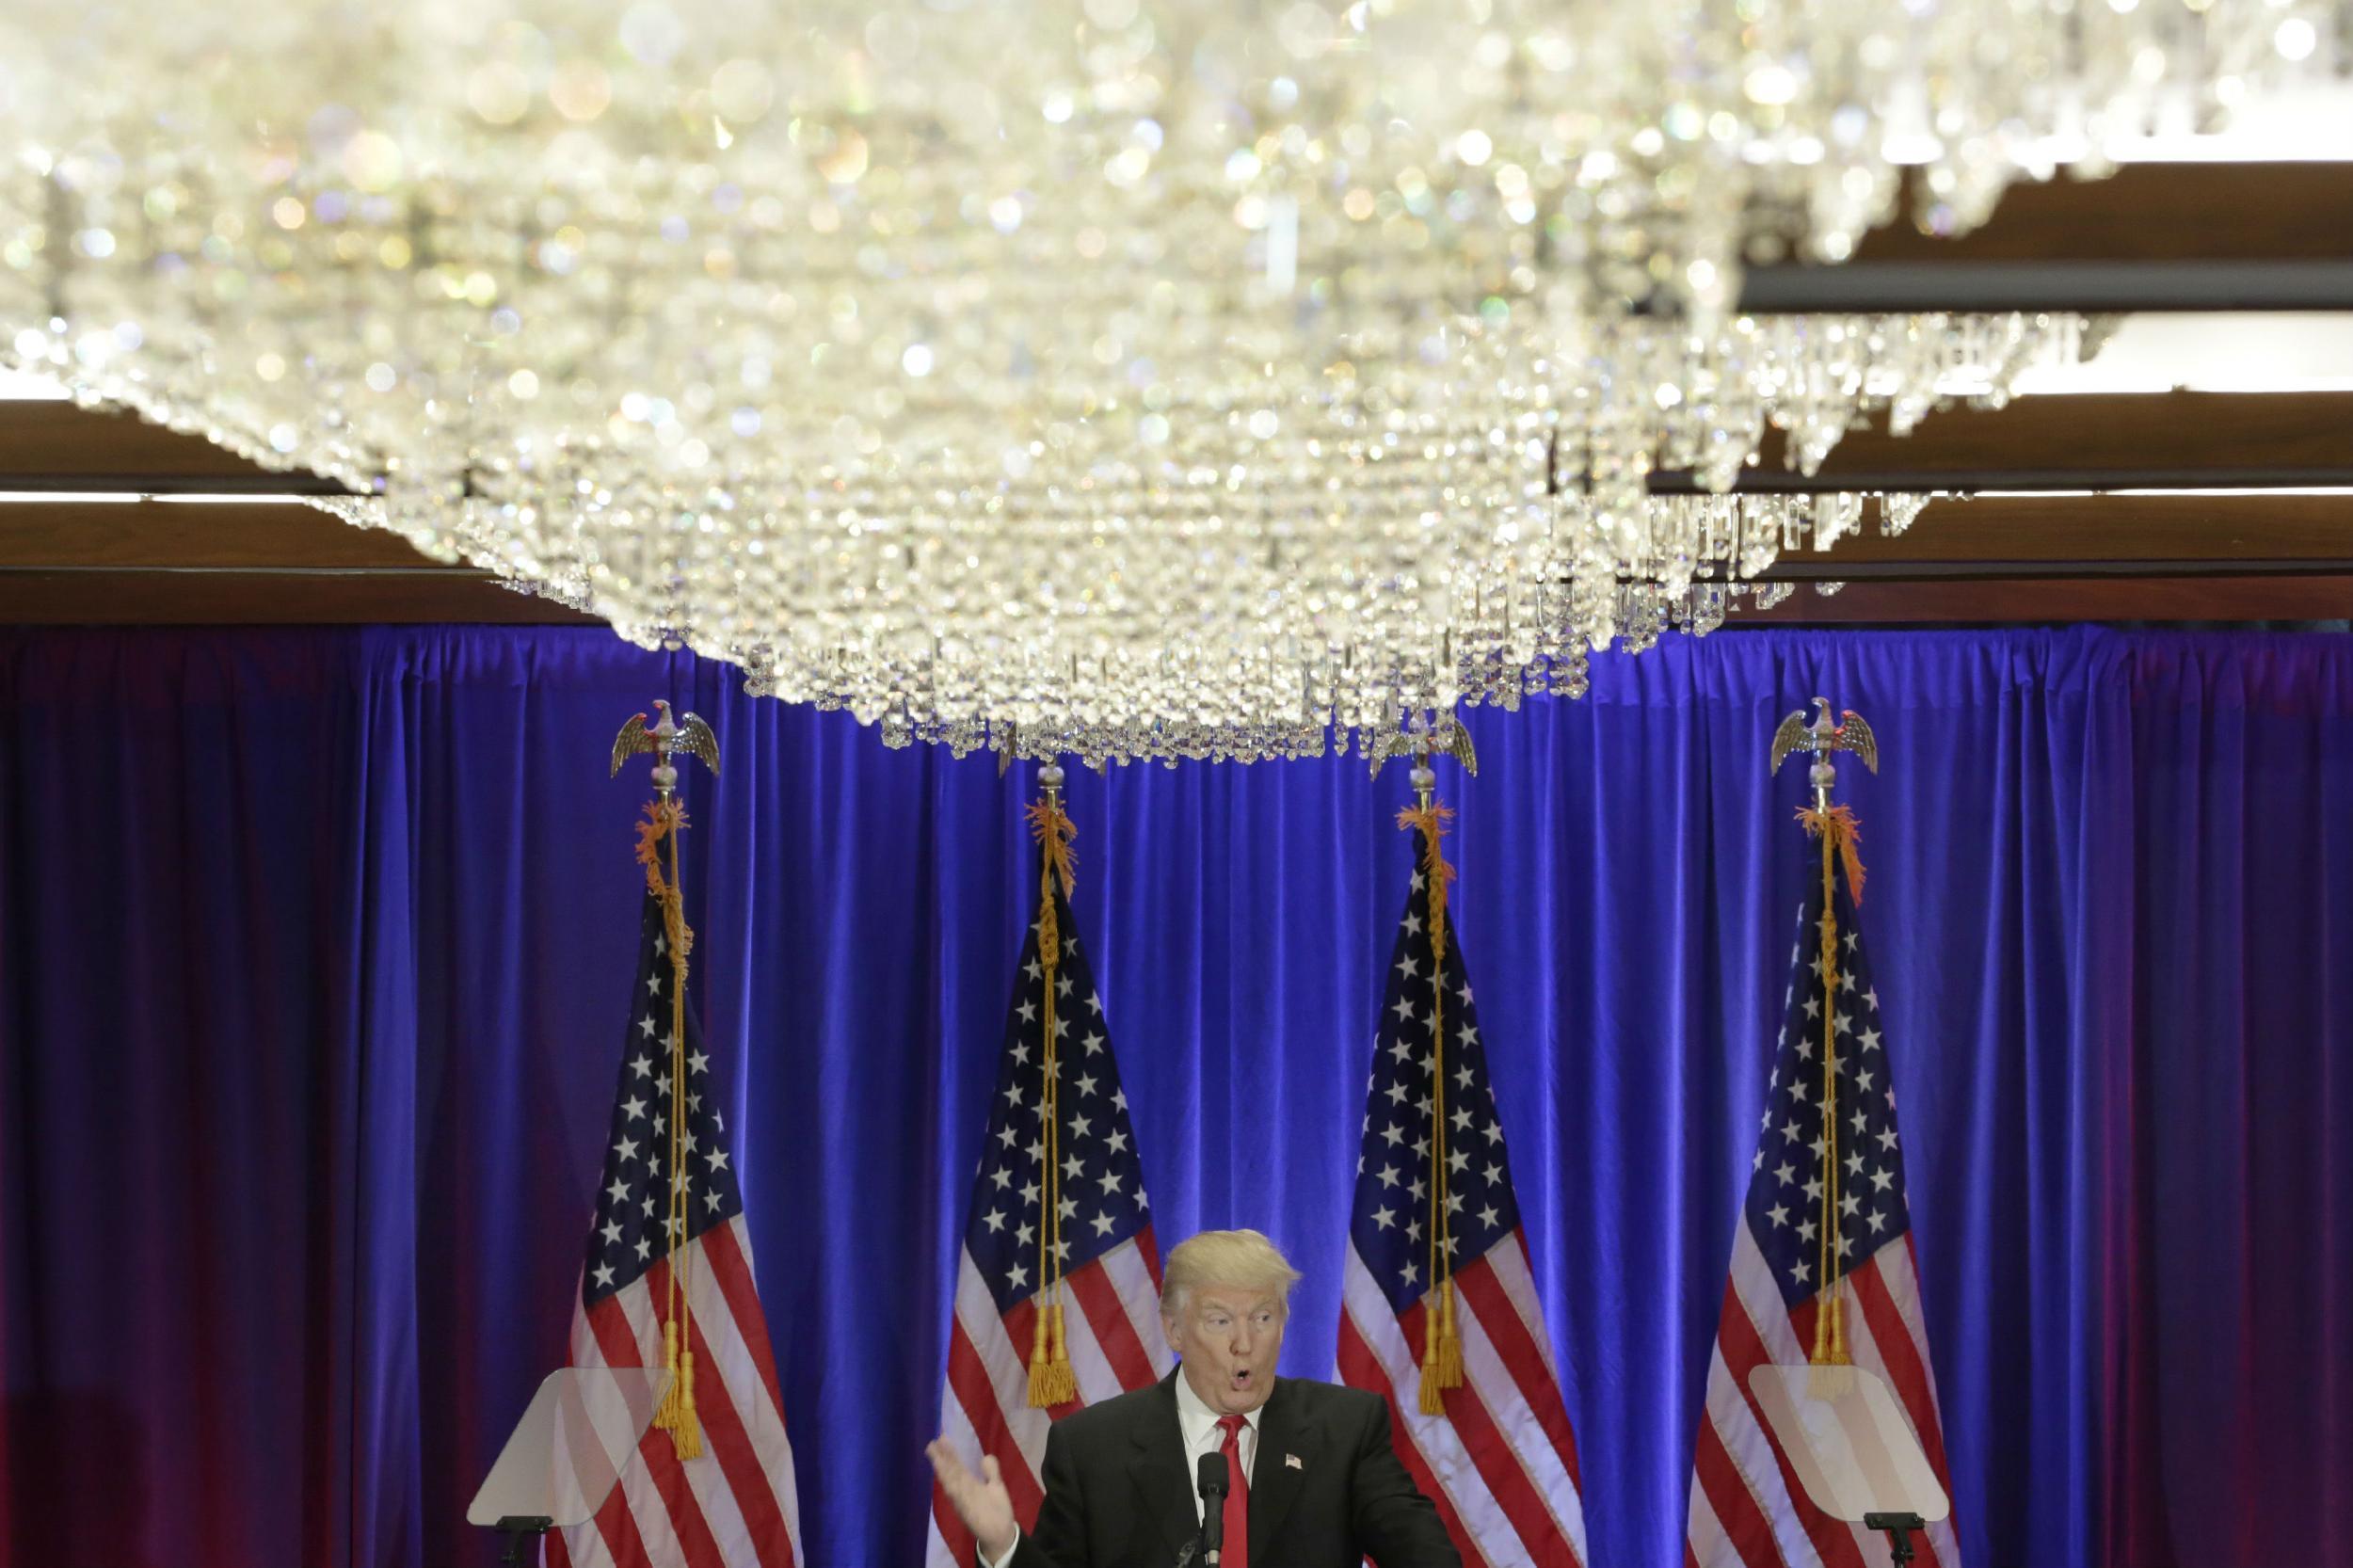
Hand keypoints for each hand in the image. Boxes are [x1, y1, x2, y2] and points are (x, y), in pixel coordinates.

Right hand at [926, 1438, 1017, 1561]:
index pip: (956, 1466)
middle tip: (932, 1443)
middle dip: (942, 1459)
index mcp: (969, 1485)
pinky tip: (948, 1482)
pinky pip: (960, 1501)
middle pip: (951, 1473)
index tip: (941, 1438)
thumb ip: (991, 1472)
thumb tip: (985, 1456)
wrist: (1001, 1535)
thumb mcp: (996, 1487)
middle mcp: (963, 1493)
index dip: (949, 1454)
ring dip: (944, 1472)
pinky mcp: (969, 1514)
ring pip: (952, 1485)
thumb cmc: (996, 1512)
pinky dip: (954, 1492)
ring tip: (935, 1458)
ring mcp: (965, 1503)